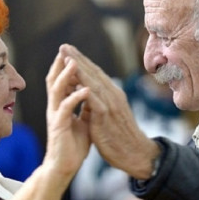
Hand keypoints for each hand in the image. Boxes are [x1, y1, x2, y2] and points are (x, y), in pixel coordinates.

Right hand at [44, 50, 91, 178]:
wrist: (64, 167)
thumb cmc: (72, 146)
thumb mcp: (83, 122)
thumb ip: (85, 107)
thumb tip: (91, 93)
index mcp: (61, 106)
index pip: (62, 82)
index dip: (65, 67)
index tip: (72, 51)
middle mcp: (55, 108)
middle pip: (55, 80)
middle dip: (60, 64)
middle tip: (66, 48)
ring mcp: (55, 116)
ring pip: (57, 91)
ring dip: (66, 76)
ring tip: (74, 62)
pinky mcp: (59, 127)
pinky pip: (65, 109)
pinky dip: (76, 98)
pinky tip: (86, 90)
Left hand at [59, 44, 160, 179]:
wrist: (135, 153)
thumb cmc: (119, 137)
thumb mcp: (108, 116)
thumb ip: (99, 104)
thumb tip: (88, 95)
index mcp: (112, 95)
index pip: (95, 74)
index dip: (81, 62)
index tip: (68, 51)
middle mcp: (113, 95)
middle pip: (93, 73)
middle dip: (77, 59)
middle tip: (63, 46)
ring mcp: (111, 104)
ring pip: (93, 82)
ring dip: (78, 69)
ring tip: (66, 57)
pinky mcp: (107, 116)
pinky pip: (94, 100)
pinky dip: (85, 89)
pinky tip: (75, 81)